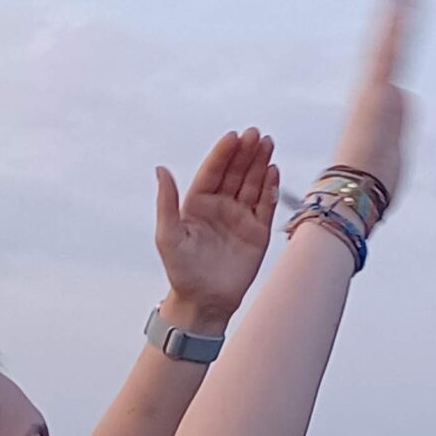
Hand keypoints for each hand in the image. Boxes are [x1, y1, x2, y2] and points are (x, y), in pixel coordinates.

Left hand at [154, 128, 279, 330]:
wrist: (204, 301)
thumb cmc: (181, 270)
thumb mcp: (168, 235)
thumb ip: (166, 201)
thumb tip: (160, 169)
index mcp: (197, 203)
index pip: (213, 172)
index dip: (223, 154)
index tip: (234, 137)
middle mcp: (220, 206)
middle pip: (236, 173)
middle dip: (246, 153)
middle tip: (257, 134)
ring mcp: (241, 218)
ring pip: (253, 184)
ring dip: (261, 164)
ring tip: (268, 145)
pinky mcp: (258, 232)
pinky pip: (266, 206)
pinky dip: (271, 189)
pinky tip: (274, 172)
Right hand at [327, 0, 422, 208]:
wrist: (355, 188)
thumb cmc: (372, 179)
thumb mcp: (395, 146)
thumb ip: (401, 117)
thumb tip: (407, 94)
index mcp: (378, 98)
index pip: (389, 56)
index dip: (393, 30)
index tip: (398, 5)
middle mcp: (377, 86)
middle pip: (390, 40)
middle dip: (396, 6)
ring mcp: (379, 86)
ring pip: (394, 41)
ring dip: (402, 8)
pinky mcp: (381, 90)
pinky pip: (393, 54)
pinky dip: (397, 31)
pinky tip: (404, 4)